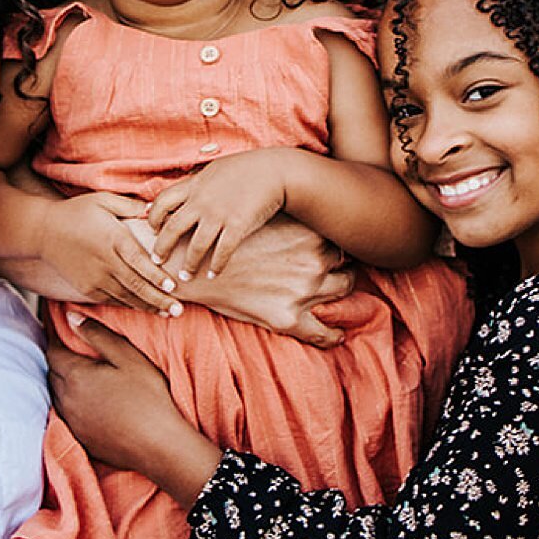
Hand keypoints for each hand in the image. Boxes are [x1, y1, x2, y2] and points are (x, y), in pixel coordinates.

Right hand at [38, 192, 181, 315]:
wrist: (43, 231)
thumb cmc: (76, 212)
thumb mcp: (103, 200)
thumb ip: (130, 206)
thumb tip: (154, 209)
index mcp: (113, 239)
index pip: (139, 261)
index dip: (156, 276)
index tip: (173, 286)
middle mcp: (105, 262)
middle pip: (136, 285)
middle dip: (159, 300)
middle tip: (179, 310)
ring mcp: (94, 278)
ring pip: (126, 297)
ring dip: (148, 307)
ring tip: (168, 313)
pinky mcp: (86, 288)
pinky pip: (111, 300)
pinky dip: (129, 305)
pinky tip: (144, 308)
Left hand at [49, 313, 222, 504]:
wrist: (158, 445)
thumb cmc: (148, 397)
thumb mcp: (127, 357)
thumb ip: (97, 334)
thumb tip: (70, 317)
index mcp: (75, 375)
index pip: (53, 351)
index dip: (57, 339)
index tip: (63, 332)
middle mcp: (66, 399)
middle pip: (52, 373)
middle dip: (59, 360)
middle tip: (74, 351)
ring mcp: (71, 421)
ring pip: (56, 395)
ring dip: (63, 383)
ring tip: (80, 376)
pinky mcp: (79, 438)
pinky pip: (65, 415)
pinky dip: (71, 404)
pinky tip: (88, 402)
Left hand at [144, 150, 288, 281]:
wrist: (274, 171)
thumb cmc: (245, 168)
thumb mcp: (214, 169)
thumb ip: (196, 182)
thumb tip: (181, 190)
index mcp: (194, 185)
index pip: (162, 201)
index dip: (153, 217)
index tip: (152, 229)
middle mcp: (202, 201)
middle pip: (172, 228)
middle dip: (162, 248)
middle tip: (157, 261)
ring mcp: (219, 214)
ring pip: (196, 246)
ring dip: (189, 264)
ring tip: (186, 275)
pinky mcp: (237, 225)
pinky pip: (222, 252)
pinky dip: (216, 266)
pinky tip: (213, 275)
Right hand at [180, 214, 356, 346]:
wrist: (191, 266)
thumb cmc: (226, 238)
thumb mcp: (261, 218)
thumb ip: (288, 217)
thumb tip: (304, 203)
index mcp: (307, 234)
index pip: (338, 238)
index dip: (336, 244)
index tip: (334, 249)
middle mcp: (312, 261)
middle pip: (347, 263)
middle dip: (344, 266)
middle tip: (340, 269)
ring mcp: (303, 291)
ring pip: (344, 291)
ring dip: (342, 292)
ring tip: (338, 296)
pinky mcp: (288, 318)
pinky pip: (323, 332)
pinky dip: (334, 335)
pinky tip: (337, 334)